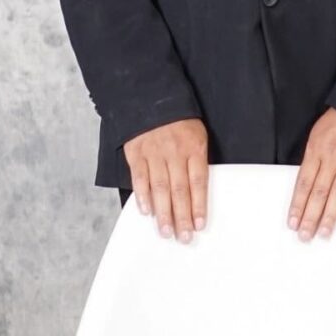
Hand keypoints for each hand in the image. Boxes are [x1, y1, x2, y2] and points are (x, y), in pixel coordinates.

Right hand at [124, 117, 209, 242]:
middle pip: (179, 190)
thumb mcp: (197, 135)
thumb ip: (197, 161)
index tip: (200, 224)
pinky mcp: (136, 153)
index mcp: (193, 148)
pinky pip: (139, 178)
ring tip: (166, 231)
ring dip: (163, 212)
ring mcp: (154, 153)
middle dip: (182, 216)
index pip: (198, 182)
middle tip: (183, 236)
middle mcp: (174, 152)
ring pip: (160, 188)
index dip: (199, 205)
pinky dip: (142, 196)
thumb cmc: (179, 121)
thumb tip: (197, 192)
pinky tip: (146, 211)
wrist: (151, 98)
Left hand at [289, 108, 335, 239]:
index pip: (303, 183)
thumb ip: (313, 160)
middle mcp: (332, 157)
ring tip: (324, 232)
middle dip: (311, 216)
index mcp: (316, 150)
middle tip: (305, 235)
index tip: (293, 222)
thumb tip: (306, 186)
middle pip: (319, 192)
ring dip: (330, 215)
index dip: (297, 205)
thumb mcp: (317, 135)